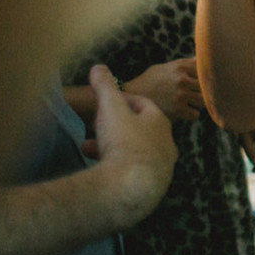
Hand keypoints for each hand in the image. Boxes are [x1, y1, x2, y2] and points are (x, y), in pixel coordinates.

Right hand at [82, 65, 177, 226]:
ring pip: (133, 151)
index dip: (122, 101)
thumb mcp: (110, 107)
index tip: (106, 103)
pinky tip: (99, 169)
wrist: (131, 187)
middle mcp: (165, 143)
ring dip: (111, 147)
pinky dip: (115, 166)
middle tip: (94, 128)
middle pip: (137, 129)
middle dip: (112, 127)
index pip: (143, 105)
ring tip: (88, 148)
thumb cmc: (124, 142)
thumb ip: (105, 86)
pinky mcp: (152, 186)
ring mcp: (161, 166)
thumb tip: (98, 67)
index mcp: (160, 121)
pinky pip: (131, 171)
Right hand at [122, 58, 202, 120]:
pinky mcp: (178, 109)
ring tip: (188, 104)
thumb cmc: (149, 81)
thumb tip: (199, 58)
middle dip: (202, 92)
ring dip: (198, 104)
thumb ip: (183, 64)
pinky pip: (195, 114)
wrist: (131, 97)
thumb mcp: (164, 67)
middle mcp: (182, 79)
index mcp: (180, 67)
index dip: (204, 79)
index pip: (205, 71)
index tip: (197, 84)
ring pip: (203, 101)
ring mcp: (181, 95)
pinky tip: (182, 112)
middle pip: (206, 87)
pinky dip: (190, 115)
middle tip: (194, 96)